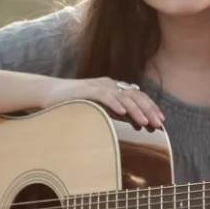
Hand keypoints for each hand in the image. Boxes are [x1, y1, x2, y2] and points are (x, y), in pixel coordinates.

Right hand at [40, 77, 164, 129]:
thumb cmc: (72, 102)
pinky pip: (103, 96)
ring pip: (122, 96)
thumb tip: (126, 123)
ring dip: (135, 110)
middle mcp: (109, 85)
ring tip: (145, 121)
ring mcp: (98, 86)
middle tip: (158, 123)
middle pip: (134, 95)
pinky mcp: (86, 90)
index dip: (150, 106)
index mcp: (113, 88)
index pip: (137, 95)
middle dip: (148, 110)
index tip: (161, 120)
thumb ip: (110, 111)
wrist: (48, 92)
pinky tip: (123, 113)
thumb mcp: (96, 107)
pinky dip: (114, 104)